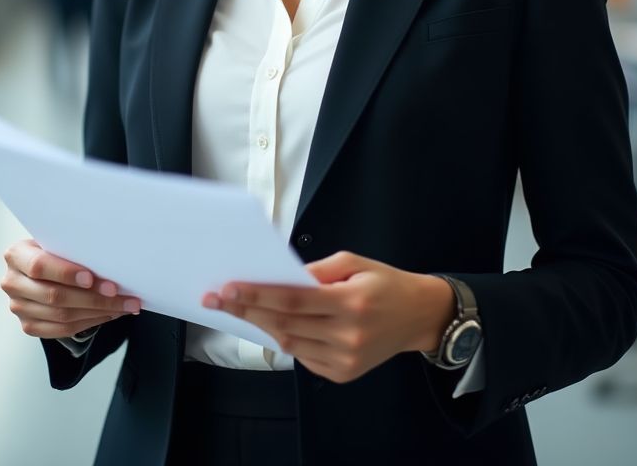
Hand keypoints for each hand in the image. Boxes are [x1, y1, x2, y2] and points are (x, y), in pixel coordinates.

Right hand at [1, 238, 141, 339]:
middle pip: (54, 296)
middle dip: (92, 296)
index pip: (39, 266)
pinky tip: (109, 314)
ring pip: (61, 315)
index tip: (91, 278)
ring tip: (123, 305)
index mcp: (17, 255)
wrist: (40, 266)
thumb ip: (73, 248)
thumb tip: (110, 259)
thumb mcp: (57, 240)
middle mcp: (12, 283)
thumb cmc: (54, 249)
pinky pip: (62, 330)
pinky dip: (89, 322)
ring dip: (97, 311)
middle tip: (120, 294)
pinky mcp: (29, 325)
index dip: (66, 273)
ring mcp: (19, 307)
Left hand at [202, 251, 453, 383]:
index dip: (258, 294)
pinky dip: (286, 340)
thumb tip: (284, 276)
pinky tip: (273, 325)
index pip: (293, 300)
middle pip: (285, 324)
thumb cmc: (386, 283)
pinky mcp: (344, 374)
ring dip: (261, 325)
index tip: (229, 288)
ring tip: (238, 309)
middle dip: (247, 309)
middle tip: (216, 298)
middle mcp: (347, 334)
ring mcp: (346, 359)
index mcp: (350, 302)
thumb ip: (319, 270)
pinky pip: (304, 358)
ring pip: (291, 344)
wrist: (419, 316)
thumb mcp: (356, 262)